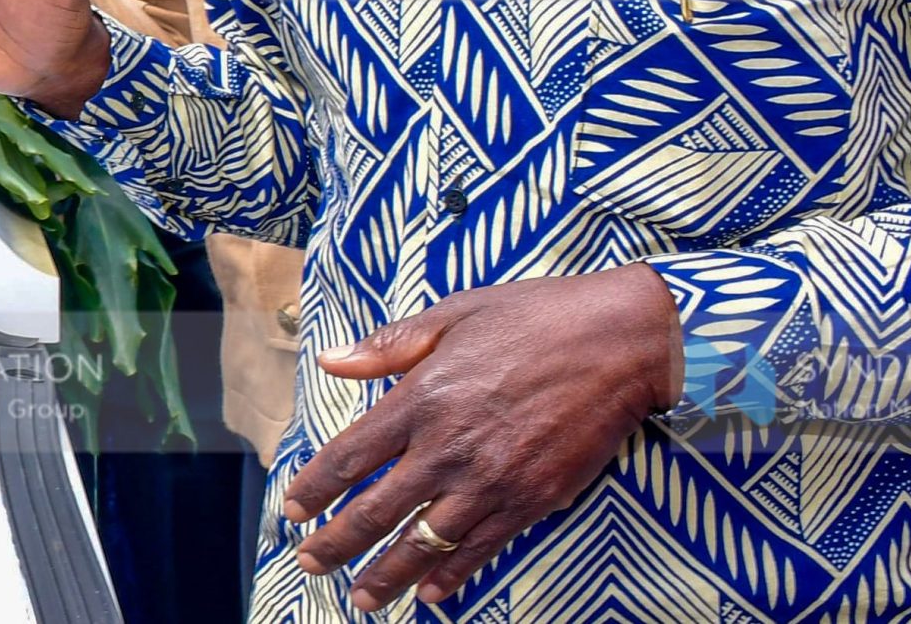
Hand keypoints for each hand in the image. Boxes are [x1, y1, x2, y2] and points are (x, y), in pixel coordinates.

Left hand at [284, 265, 683, 611]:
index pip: (352, 455)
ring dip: (388, 574)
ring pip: (425, 540)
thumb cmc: (534, 318)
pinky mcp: (533, 499)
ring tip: (362, 597)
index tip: (291, 510)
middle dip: (337, 542)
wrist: (619, 342)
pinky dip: (452, 572)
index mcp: (423, 397)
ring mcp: (492, 479)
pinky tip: (431, 591)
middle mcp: (450, 446)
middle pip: (378, 508)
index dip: (316, 488)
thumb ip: (388, 346)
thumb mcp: (453, 314)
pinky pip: (481, 546)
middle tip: (309, 563)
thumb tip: (331, 361)